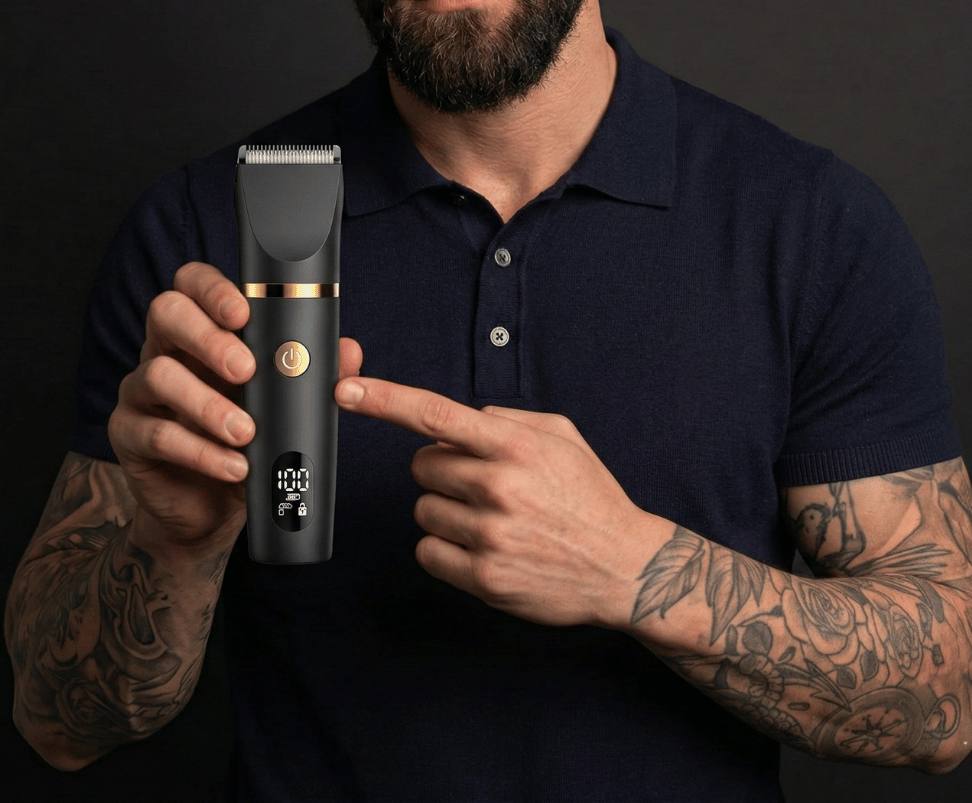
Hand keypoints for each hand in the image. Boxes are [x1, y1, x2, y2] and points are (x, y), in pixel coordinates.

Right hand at [109, 262, 362, 552]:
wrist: (212, 505)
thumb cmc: (247, 438)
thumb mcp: (281, 404)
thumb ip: (313, 374)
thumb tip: (349, 351)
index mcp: (201, 330)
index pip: (193, 284)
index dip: (214, 289)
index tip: (245, 312)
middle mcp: (165, 349)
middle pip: (165, 312)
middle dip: (208, 337)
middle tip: (247, 369)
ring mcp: (141, 391)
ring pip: (158, 375)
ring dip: (207, 404)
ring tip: (246, 432)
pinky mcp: (128, 436)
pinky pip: (157, 434)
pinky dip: (201, 452)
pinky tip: (234, 466)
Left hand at [335, 376, 659, 627]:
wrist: (625, 567)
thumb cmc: (590, 496)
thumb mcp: (562, 436)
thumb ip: (507, 419)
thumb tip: (458, 422)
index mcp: (517, 447)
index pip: (436, 414)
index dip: (385, 400)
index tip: (346, 391)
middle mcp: (500, 488)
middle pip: (421, 466)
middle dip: (441, 469)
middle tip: (481, 483)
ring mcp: (491, 536)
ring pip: (423, 509)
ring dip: (447, 510)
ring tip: (492, 518)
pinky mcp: (484, 579)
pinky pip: (428, 552)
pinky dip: (445, 548)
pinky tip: (483, 547)